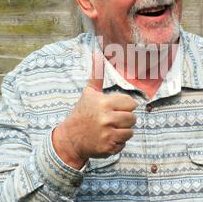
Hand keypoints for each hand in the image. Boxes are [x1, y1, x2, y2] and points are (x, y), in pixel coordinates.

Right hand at [52, 53, 136, 168]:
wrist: (70, 138)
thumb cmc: (82, 112)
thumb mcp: (89, 92)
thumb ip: (97, 74)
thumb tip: (96, 53)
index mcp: (104, 103)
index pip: (131, 104)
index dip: (125, 106)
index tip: (115, 108)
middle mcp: (106, 118)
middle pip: (132, 118)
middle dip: (125, 120)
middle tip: (113, 120)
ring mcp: (107, 134)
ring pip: (130, 132)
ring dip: (122, 132)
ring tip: (110, 129)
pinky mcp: (108, 147)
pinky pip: (123, 144)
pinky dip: (117, 143)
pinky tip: (106, 139)